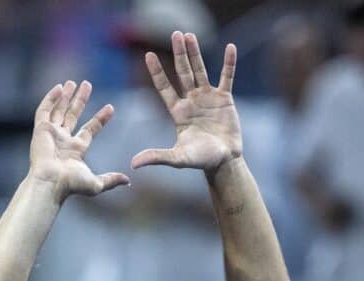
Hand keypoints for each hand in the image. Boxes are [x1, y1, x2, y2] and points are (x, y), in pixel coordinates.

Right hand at [28, 80, 129, 199]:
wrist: (50, 183)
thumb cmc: (71, 185)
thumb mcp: (96, 184)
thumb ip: (111, 180)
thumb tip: (127, 181)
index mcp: (76, 150)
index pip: (90, 129)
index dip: (100, 119)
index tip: (111, 107)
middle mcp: (63, 140)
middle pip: (73, 115)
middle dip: (80, 100)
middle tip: (87, 84)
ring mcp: (51, 134)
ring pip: (59, 110)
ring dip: (66, 96)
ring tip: (73, 82)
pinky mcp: (40, 129)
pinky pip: (44, 110)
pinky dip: (51, 98)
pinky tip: (60, 87)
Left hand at [131, 32, 241, 173]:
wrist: (224, 162)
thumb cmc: (200, 160)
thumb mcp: (177, 158)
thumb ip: (156, 157)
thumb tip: (133, 164)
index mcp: (178, 111)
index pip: (164, 87)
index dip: (156, 71)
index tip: (147, 54)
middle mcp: (191, 101)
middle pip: (183, 72)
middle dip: (179, 54)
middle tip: (175, 34)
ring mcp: (208, 98)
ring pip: (201, 70)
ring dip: (196, 53)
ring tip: (190, 35)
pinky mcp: (225, 99)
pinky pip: (227, 77)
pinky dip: (229, 63)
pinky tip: (231, 47)